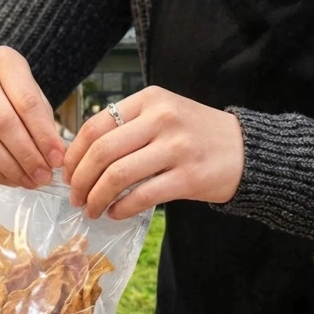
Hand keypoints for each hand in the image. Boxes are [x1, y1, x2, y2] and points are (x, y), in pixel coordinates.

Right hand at [0, 46, 65, 187]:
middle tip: (44, 177)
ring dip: (11, 167)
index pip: (26, 102)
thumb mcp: (30, 95)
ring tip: (29, 182)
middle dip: (28, 155)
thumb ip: (43, 122)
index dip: (44, 135)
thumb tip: (54, 158)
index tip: (58, 160)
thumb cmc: (8, 93)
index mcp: (4, 61)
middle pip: (3, 122)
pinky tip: (10, 180)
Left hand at [63, 86, 243, 218]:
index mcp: (150, 99)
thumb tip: (80, 156)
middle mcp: (162, 119)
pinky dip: (121, 208)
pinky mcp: (188, 177)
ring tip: (91, 209)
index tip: (67, 173)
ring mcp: (176, 148)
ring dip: (97, 197)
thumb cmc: (196, 135)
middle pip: (102, 151)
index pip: (96, 126)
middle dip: (80, 180)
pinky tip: (115, 213)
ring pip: (118, 175)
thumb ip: (127, 127)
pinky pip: (142, 196)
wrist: (246, 150)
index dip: (74, 154)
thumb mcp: (163, 115)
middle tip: (75, 197)